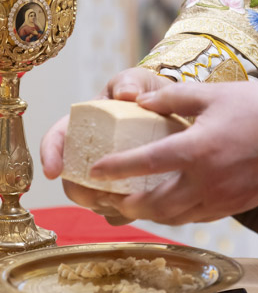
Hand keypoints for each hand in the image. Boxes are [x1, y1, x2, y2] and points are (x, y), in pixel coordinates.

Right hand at [40, 68, 168, 225]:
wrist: (173, 109)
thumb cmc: (147, 93)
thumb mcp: (137, 80)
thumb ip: (129, 82)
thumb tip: (126, 93)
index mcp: (84, 125)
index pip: (57, 139)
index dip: (49, 156)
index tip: (52, 171)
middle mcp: (90, 154)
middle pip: (72, 180)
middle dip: (80, 191)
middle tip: (98, 194)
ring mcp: (107, 175)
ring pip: (94, 200)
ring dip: (103, 205)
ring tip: (124, 199)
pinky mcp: (126, 191)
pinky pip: (118, 211)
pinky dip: (125, 211)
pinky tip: (142, 205)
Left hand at [87, 80, 257, 224]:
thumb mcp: (216, 94)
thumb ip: (175, 98)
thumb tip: (142, 103)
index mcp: (198, 149)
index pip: (147, 163)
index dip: (117, 167)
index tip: (96, 169)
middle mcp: (205, 181)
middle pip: (154, 203)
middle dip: (128, 203)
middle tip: (110, 196)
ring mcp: (219, 199)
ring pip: (173, 217)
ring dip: (149, 214)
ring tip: (134, 205)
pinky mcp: (232, 207)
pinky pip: (194, 217)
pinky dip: (175, 215)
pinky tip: (170, 205)